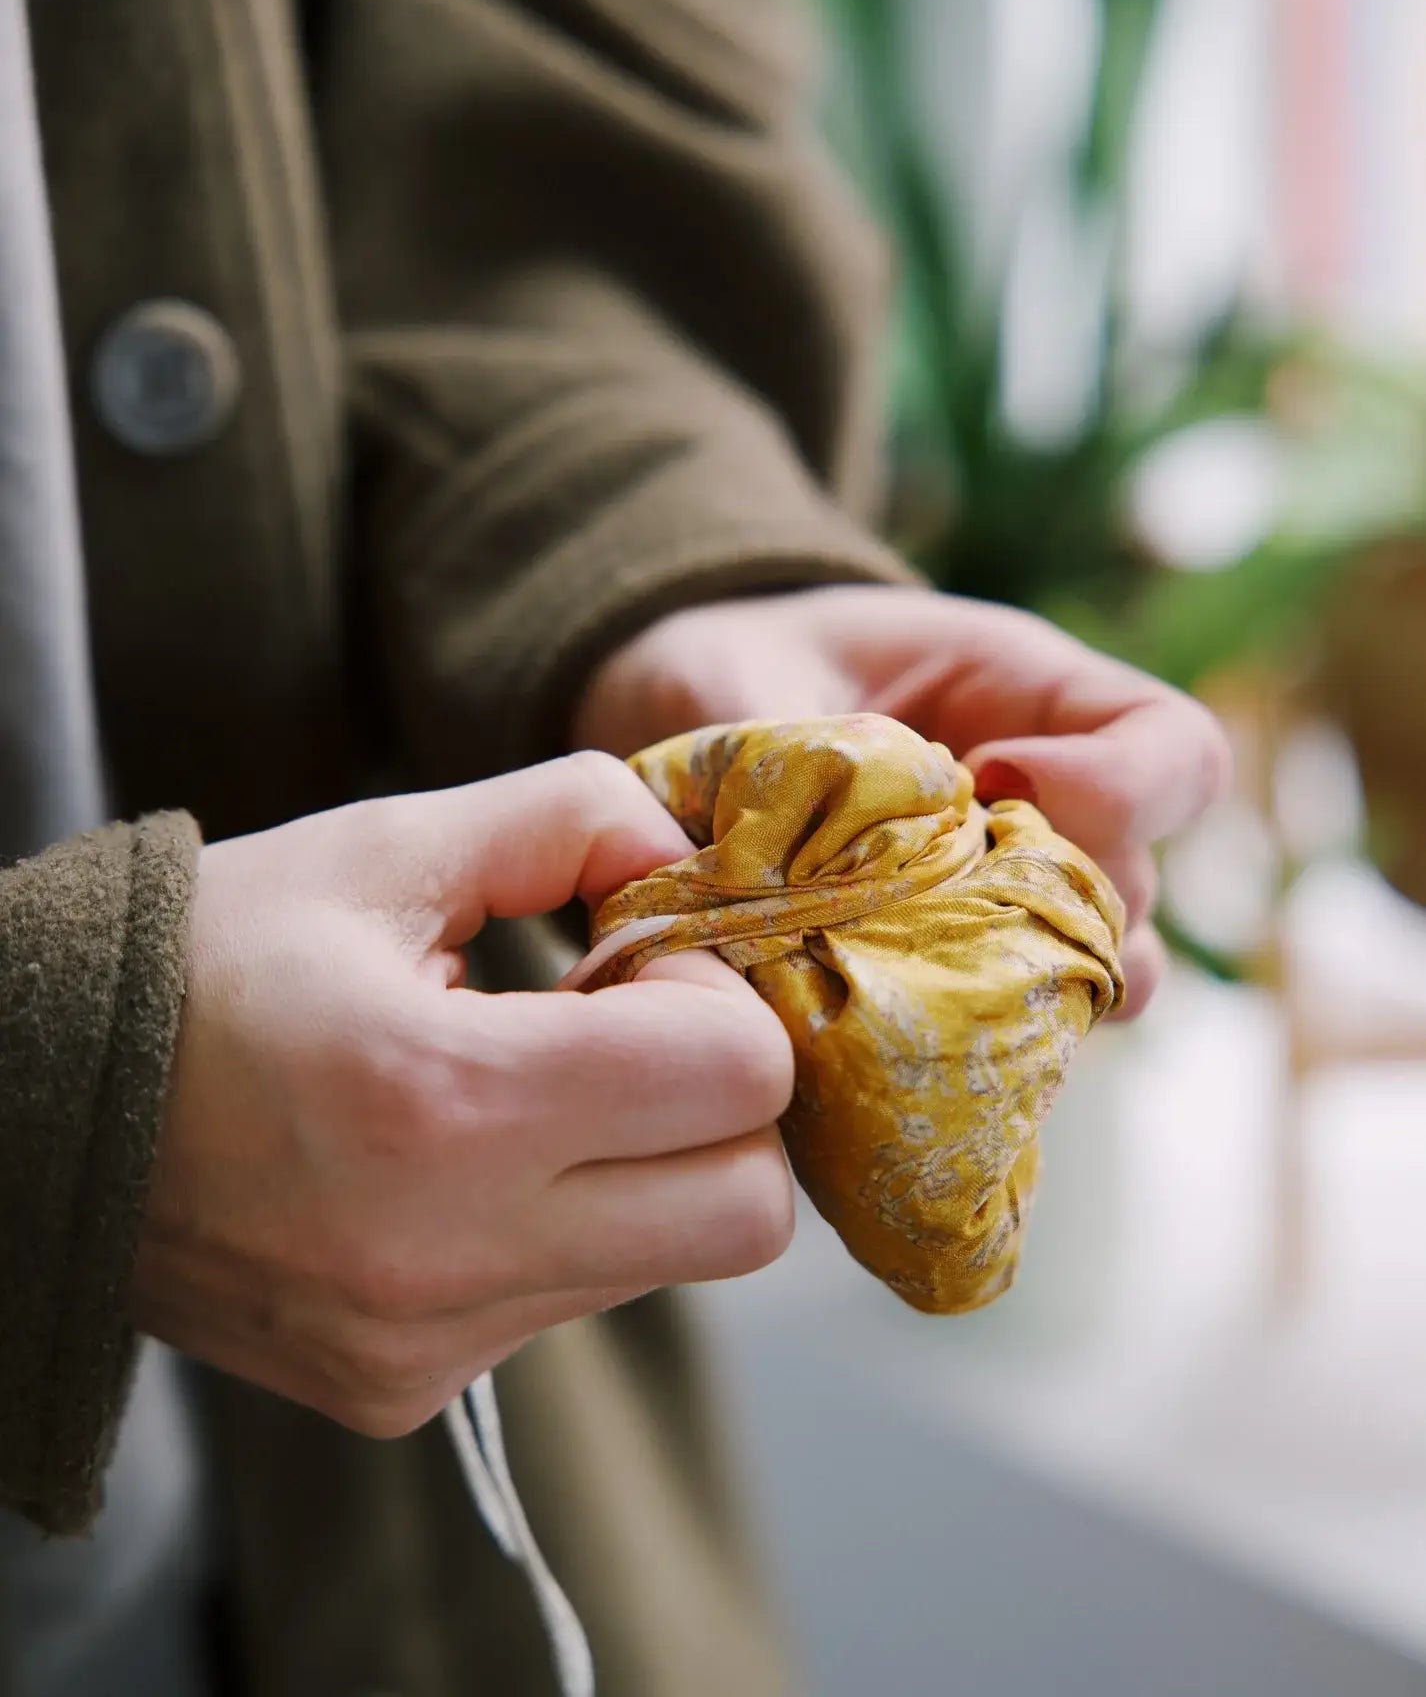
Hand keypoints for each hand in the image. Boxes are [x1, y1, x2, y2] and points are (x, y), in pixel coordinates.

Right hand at [132, 754, 794, 1435]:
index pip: (738, 1080)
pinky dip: (559, 1226)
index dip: (712, 995)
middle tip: (613, 1032)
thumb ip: (566, 818)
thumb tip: (682, 855)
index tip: (625, 960)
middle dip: (717, 1104)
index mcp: (444, 1099)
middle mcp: (446, 1255)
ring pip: (670, 1260)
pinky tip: (455, 1166)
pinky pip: (571, 1304)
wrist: (33, 1119)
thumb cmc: (206, 963)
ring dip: (639, 1163)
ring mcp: (427, 1345)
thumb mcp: (383, 847)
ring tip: (512, 1091)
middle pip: (749, 1211)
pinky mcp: (404, 1392)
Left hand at [573, 587, 1232, 1019]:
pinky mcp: (956, 976)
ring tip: (905, 976)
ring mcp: (1010, 901)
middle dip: (1045, 905)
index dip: (1118, 784)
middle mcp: (1051, 812)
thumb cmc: (732, 672)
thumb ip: (775, 742)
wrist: (687, 722)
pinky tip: (878, 1030)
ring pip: (1093, 975)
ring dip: (1017, 987)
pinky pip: (1014, 1032)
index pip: (1176, 750)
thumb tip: (776, 862)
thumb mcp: (742, 676)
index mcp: (1034, 700)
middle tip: (929, 901)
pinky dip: (966, 1041)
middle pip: (1135, 888)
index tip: (992, 777)